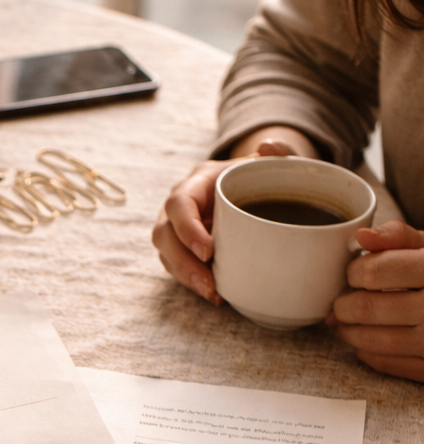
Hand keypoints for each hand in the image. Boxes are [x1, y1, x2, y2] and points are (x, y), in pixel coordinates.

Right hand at [152, 127, 317, 303]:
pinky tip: (215, 295)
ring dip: (186, 277)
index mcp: (197, 182)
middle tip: (208, 283)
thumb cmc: (259, 178)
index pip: (179, 204)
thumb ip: (280, 152)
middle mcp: (179, 206)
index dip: (188, 229)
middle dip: (183, 262)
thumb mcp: (271, 164)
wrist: (252, 190)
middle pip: (164, 235)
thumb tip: (270, 147)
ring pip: (166, 254)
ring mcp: (177, 229)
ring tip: (212, 294)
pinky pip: (176, 267)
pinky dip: (192, 283)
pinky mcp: (181, 249)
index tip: (209, 251)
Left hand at [328, 220, 423, 380]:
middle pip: (367, 308)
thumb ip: (400, 237)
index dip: (355, 272)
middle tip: (342, 303)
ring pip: (373, 340)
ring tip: (346, 322)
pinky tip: (365, 342)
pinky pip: (387, 364)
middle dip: (344, 305)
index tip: (354, 273)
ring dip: (349, 332)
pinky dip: (367, 353)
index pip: (375, 271)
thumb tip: (362, 237)